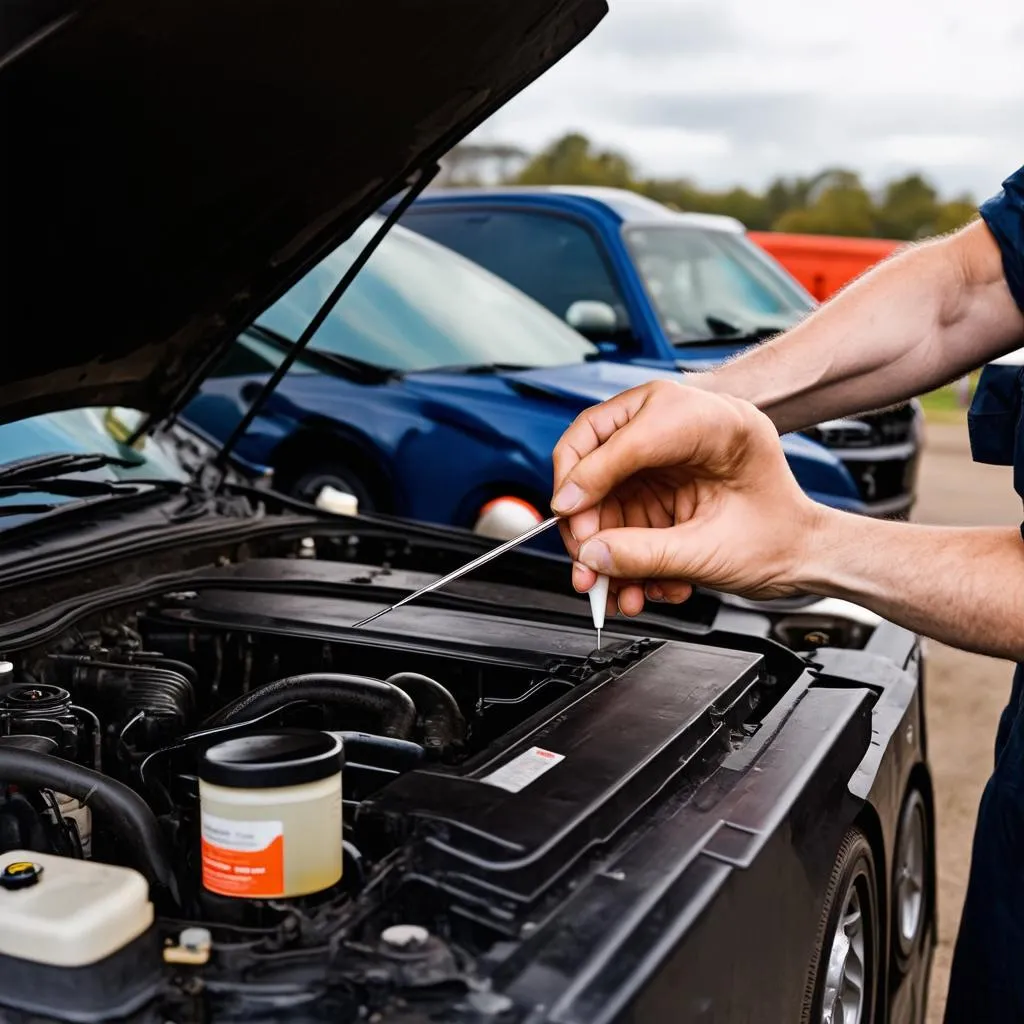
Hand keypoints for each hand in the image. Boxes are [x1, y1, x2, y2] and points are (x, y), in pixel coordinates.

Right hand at [550, 379, 823, 616]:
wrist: (803, 551)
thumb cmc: (782, 536)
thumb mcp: (712, 552)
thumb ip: (645, 554)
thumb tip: (591, 557)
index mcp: (712, 423)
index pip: (628, 435)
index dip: (588, 476)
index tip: (568, 514)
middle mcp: (683, 424)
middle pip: (596, 448)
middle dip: (584, 514)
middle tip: (584, 558)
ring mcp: (666, 451)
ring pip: (600, 485)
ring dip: (598, 540)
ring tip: (609, 586)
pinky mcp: (656, 479)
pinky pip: (615, 507)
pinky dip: (615, 546)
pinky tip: (632, 579)